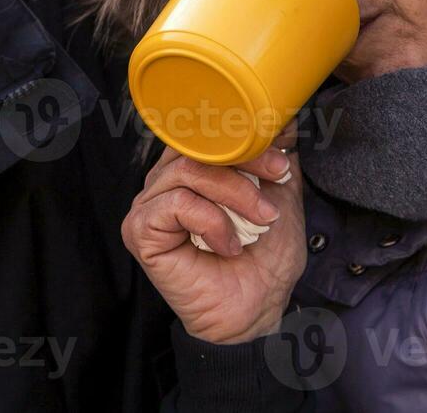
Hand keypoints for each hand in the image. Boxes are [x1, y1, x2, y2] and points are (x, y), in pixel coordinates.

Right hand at [122, 137, 305, 344]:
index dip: (245, 137)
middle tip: (278, 178)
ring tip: (261, 220)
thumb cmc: (264, 258)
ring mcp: (148, 205)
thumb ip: (278, 154)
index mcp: (191, 168)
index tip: (282, 160)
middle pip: (196, 145)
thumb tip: (286, 116)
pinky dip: (212, 221)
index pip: (208, 131)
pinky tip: (229, 245)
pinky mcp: (140, 230)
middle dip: (245, 160)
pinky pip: (176, 203)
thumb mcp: (280, 195)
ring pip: (188, 171)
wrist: (257, 310)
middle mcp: (164, 181)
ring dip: (235, 194)